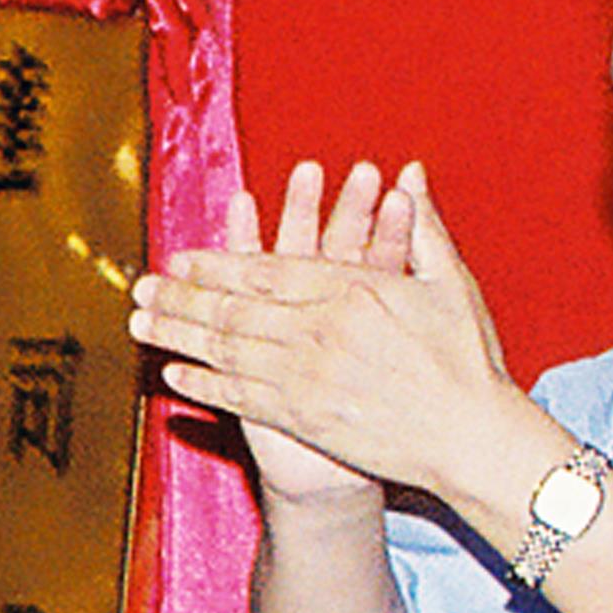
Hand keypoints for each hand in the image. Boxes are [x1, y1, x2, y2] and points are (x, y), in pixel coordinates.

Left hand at [127, 159, 516, 508]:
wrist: (472, 438)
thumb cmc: (467, 359)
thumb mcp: (450, 283)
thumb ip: (421, 228)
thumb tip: (411, 174)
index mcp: (352, 291)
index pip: (268, 270)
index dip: (218, 262)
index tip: (182, 257)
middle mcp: (320, 332)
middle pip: (235, 309)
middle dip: (182, 297)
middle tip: (141, 286)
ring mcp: (307, 378)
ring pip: (226, 351)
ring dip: (179, 335)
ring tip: (140, 322)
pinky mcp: (304, 420)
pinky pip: (240, 399)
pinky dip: (204, 386)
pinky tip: (173, 374)